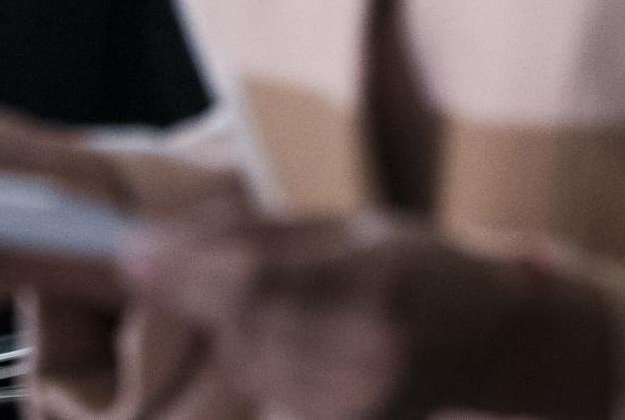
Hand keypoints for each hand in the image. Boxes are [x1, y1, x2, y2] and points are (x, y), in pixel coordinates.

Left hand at [119, 210, 607, 419]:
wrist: (493, 337)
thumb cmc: (415, 262)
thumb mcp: (345, 225)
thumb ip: (253, 235)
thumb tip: (157, 241)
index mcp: (374, 280)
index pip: (256, 281)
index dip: (185, 271)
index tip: (131, 254)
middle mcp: (370, 348)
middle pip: (240, 326)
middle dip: (187, 295)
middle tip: (148, 263)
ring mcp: (361, 400)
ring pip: (246, 365)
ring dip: (219, 331)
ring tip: (233, 298)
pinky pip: (269, 397)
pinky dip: (250, 365)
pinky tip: (267, 341)